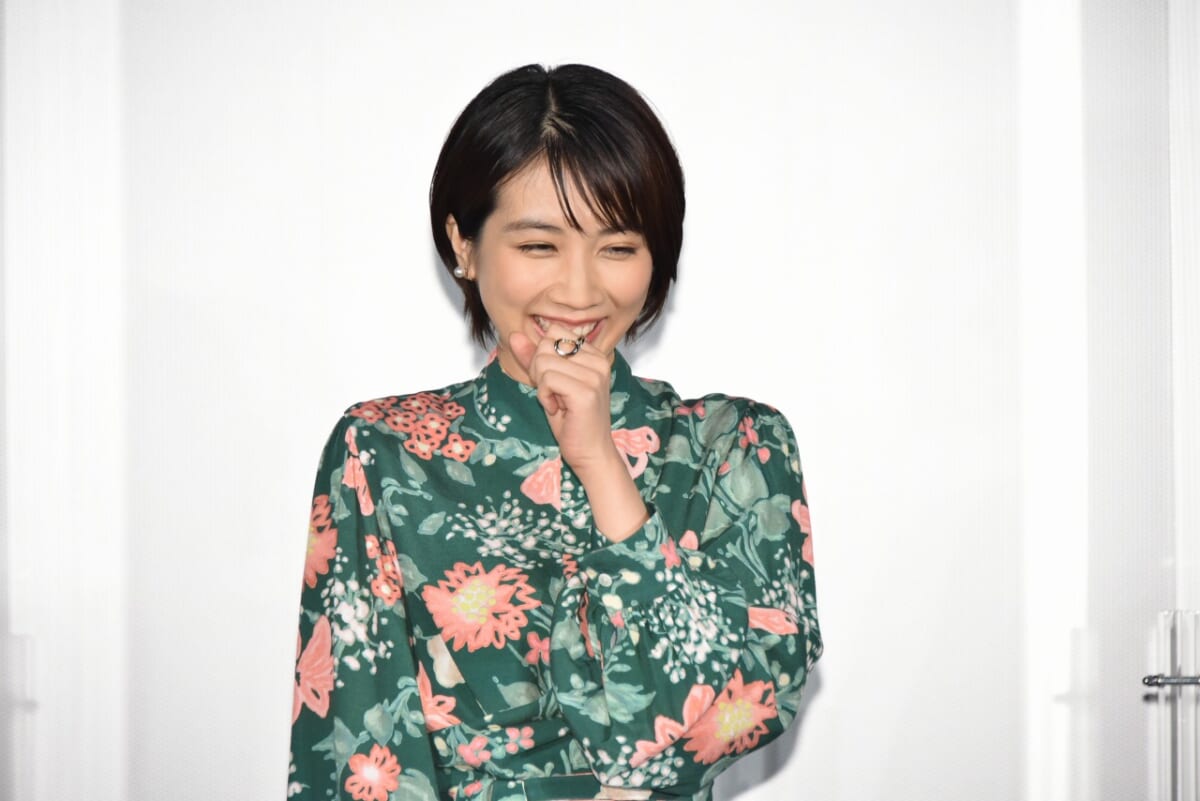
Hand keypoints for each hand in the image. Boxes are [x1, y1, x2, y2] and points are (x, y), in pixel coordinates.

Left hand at [508, 322, 619, 477]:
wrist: (590, 453)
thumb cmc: (572, 421)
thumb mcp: (549, 384)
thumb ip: (534, 358)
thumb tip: (514, 335)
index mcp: (594, 355)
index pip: (554, 332)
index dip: (543, 355)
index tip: (553, 380)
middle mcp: (598, 360)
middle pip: (546, 345)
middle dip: (538, 371)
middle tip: (553, 394)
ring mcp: (594, 375)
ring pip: (544, 361)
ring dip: (541, 386)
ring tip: (556, 403)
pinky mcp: (585, 391)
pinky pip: (547, 379)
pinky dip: (544, 396)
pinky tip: (556, 409)